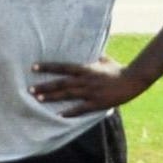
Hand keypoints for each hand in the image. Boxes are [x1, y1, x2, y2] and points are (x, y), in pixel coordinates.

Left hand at [30, 58, 146, 113]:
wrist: (133, 81)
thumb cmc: (117, 70)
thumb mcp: (104, 60)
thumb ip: (92, 56)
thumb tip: (84, 47)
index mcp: (86, 69)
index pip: (63, 67)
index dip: (48, 67)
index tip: (33, 67)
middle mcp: (86, 80)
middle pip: (61, 83)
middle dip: (45, 86)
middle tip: (29, 88)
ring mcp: (91, 92)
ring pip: (68, 95)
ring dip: (52, 97)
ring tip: (38, 99)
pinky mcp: (97, 103)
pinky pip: (80, 109)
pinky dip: (69, 112)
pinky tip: (58, 116)